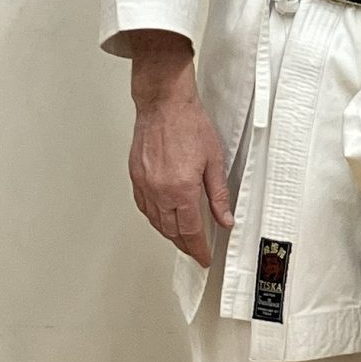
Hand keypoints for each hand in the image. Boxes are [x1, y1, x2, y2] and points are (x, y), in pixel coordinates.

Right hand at [124, 33, 232, 264]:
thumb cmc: (188, 124)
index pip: (191, 231)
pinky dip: (153, 217)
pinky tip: (161, 218)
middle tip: (195, 250)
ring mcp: (145, 184)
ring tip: (181, 239)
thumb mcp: (214, 161)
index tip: (204, 257)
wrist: (164, 103)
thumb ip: (218, 195)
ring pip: (155, 221)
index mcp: (181, 190)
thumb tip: (224, 219)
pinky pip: (143, 206)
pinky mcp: (136, 175)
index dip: (198, 248)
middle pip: (171, 230)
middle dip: (185, 245)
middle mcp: (159, 191)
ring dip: (168, 233)